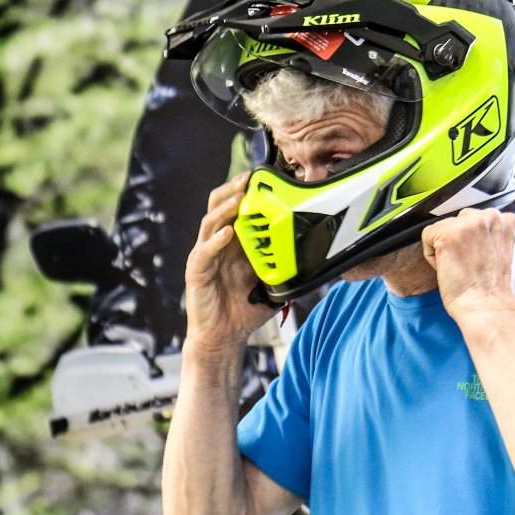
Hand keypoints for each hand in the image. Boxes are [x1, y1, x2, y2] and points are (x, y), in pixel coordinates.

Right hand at [184, 172, 277, 357]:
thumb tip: (318, 256)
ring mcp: (205, 256)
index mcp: (234, 242)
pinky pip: (204, 252)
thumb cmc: (245, 309)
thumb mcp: (272, 283)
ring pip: (210, 223)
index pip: (237, 207)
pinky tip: (229, 232)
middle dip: (234, 189)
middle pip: (219, 205)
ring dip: (225, 209)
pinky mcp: (196, 272)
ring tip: (240, 198)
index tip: (266, 176)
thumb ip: (286, 266)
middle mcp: (217, 244)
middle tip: (251, 178)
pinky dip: (216, 241)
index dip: (248, 190)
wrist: (224, 337)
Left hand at [421, 208, 514, 325]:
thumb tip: (486, 237)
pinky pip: (428, 236)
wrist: (490, 310)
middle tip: (469, 266)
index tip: (480, 260)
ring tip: (461, 268)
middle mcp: (491, 216)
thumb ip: (499, 238)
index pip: (481, 220)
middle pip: (462, 220)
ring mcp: (469, 223)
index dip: (476, 243)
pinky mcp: (449, 233)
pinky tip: (449, 270)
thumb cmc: (500, 293)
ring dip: (447, 247)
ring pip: (445, 227)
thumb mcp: (511, 255)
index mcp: (509, 221)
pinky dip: (432, 256)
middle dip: (461, 241)